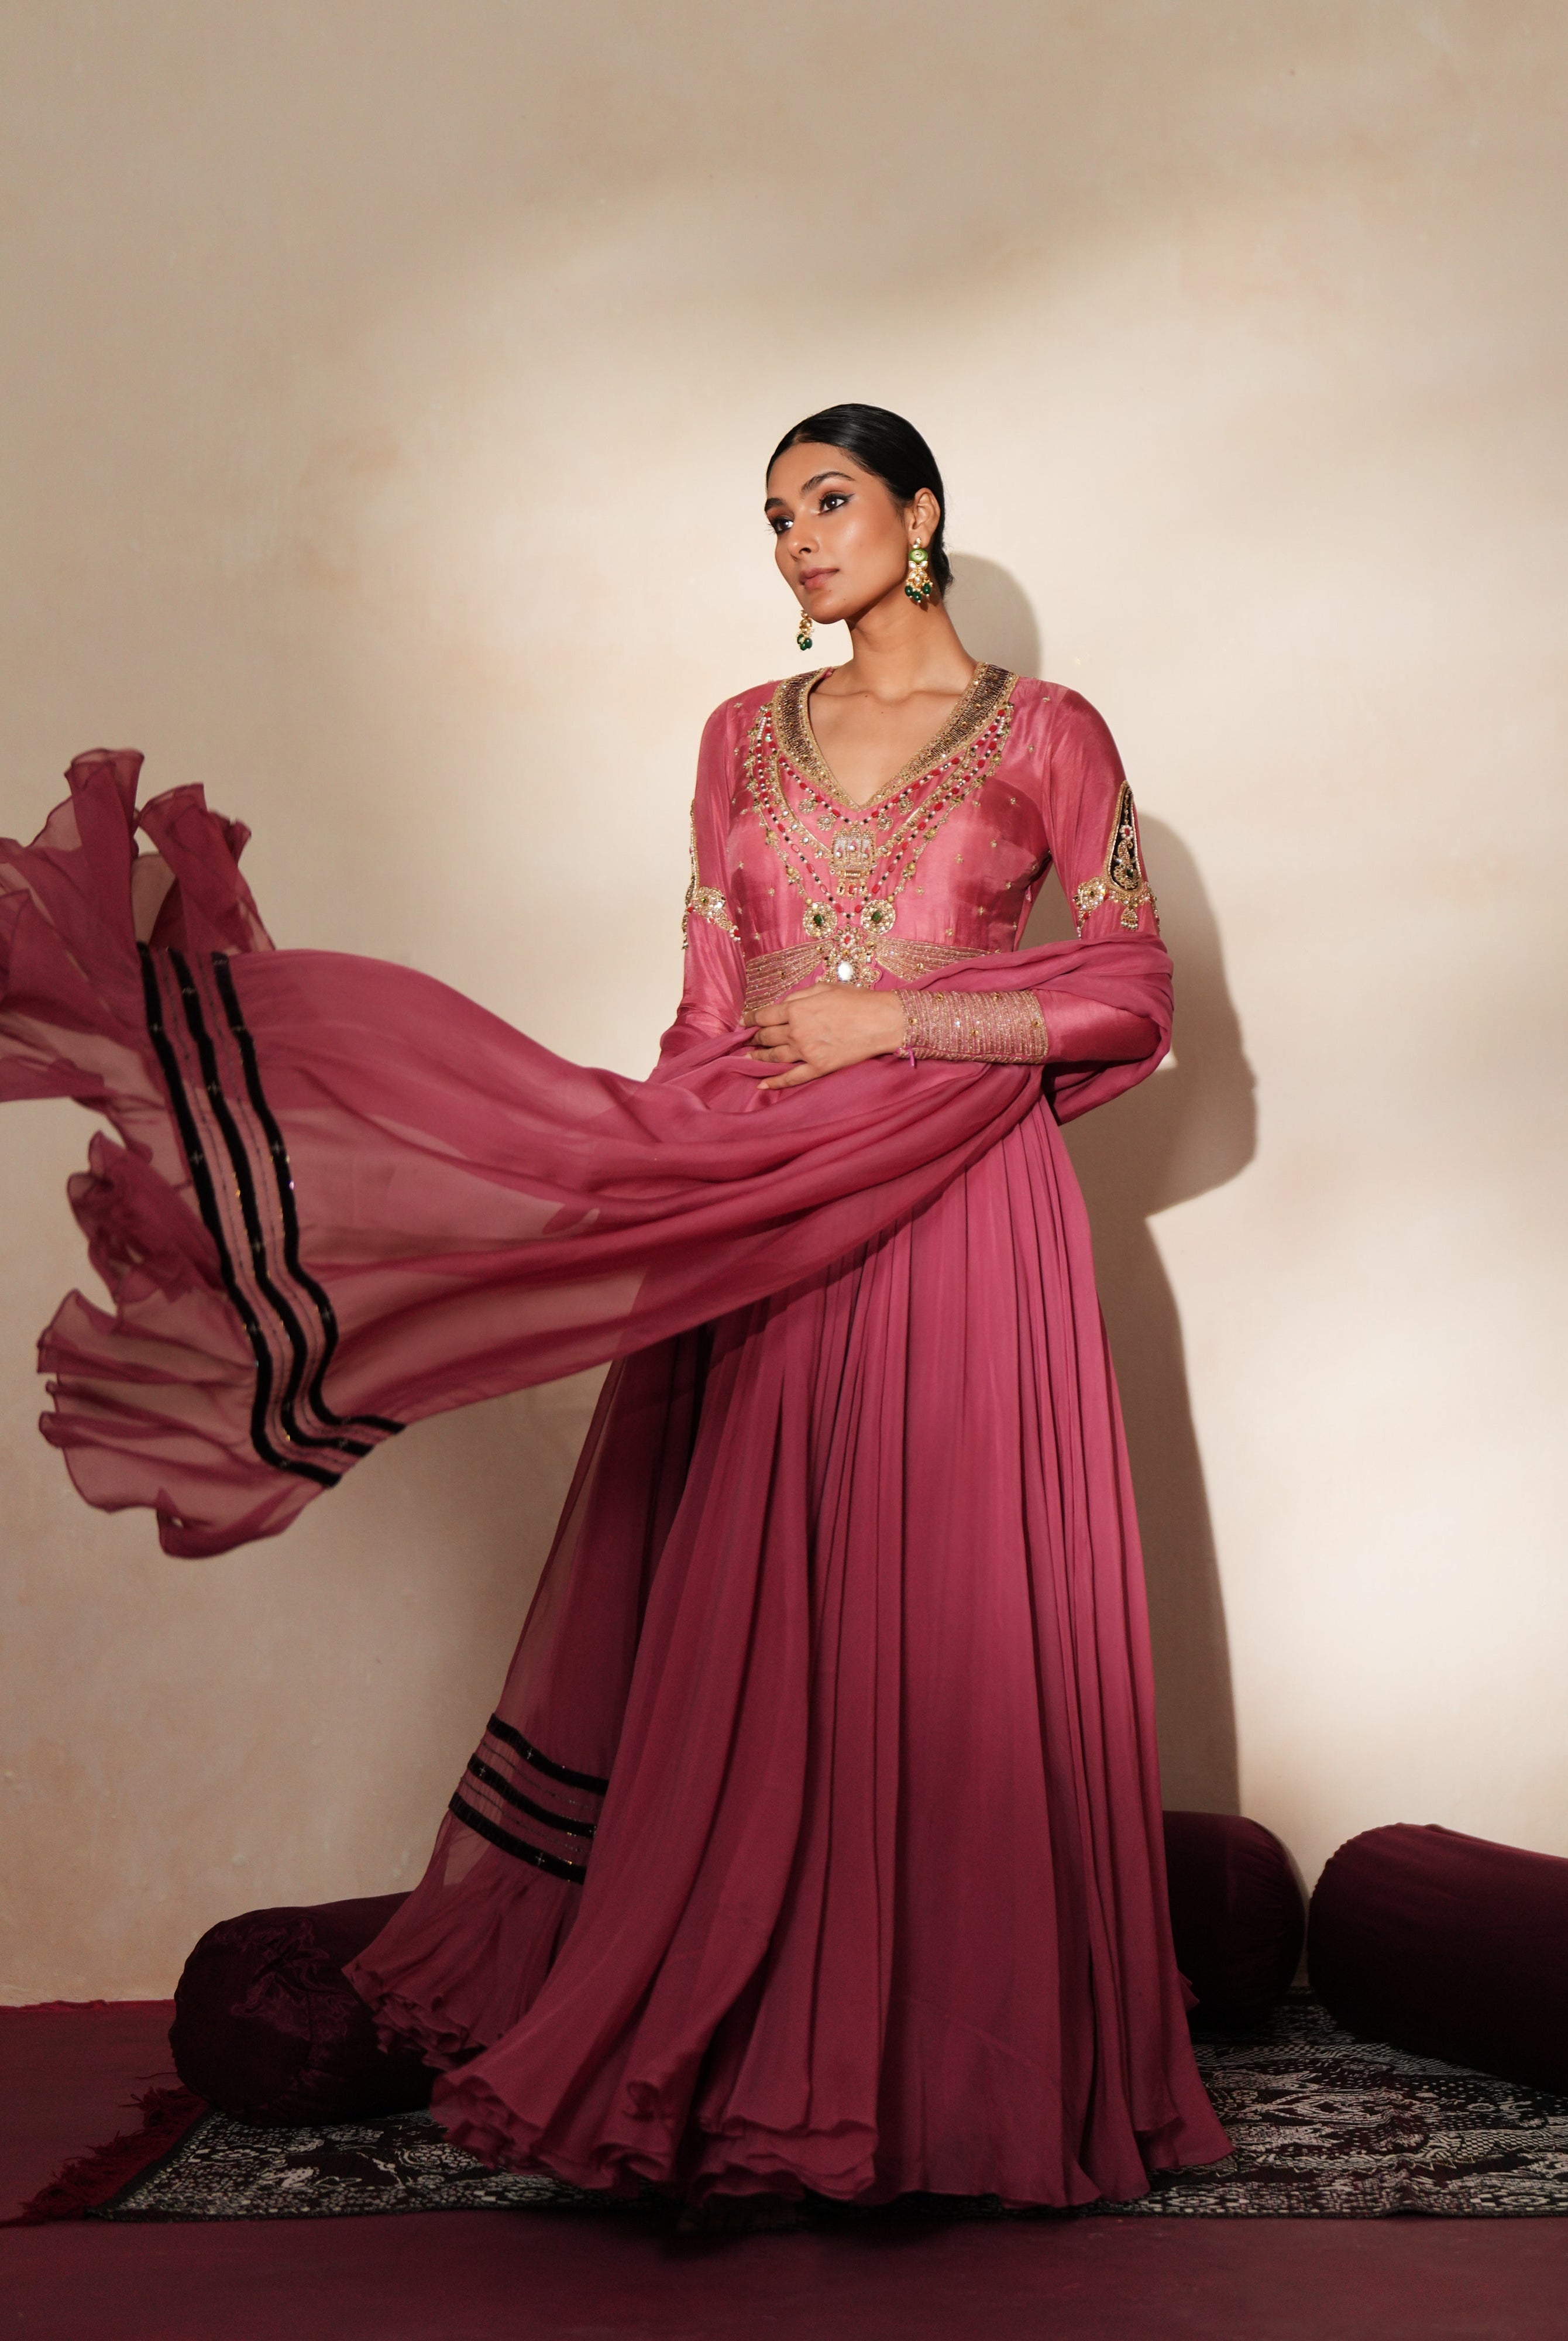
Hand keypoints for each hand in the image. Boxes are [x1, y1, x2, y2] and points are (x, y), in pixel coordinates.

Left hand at [743, 983, 906, 1089]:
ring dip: (759, 1058)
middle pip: (767, 1036)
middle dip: (754, 1038)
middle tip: (747, 1040)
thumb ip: (800, 995)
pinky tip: (761, 1085)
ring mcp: (806, 1051)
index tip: (744, 1021)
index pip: (764, 1015)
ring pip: (774, 1057)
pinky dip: (775, 1082)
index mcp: (797, 1008)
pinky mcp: (818, 1067)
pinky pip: (791, 1078)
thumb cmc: (857, 1000)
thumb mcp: (825, 987)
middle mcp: (797, 1031)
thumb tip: (784, 1004)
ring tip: (748, 1058)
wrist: (882, 1020)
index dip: (751, 1018)